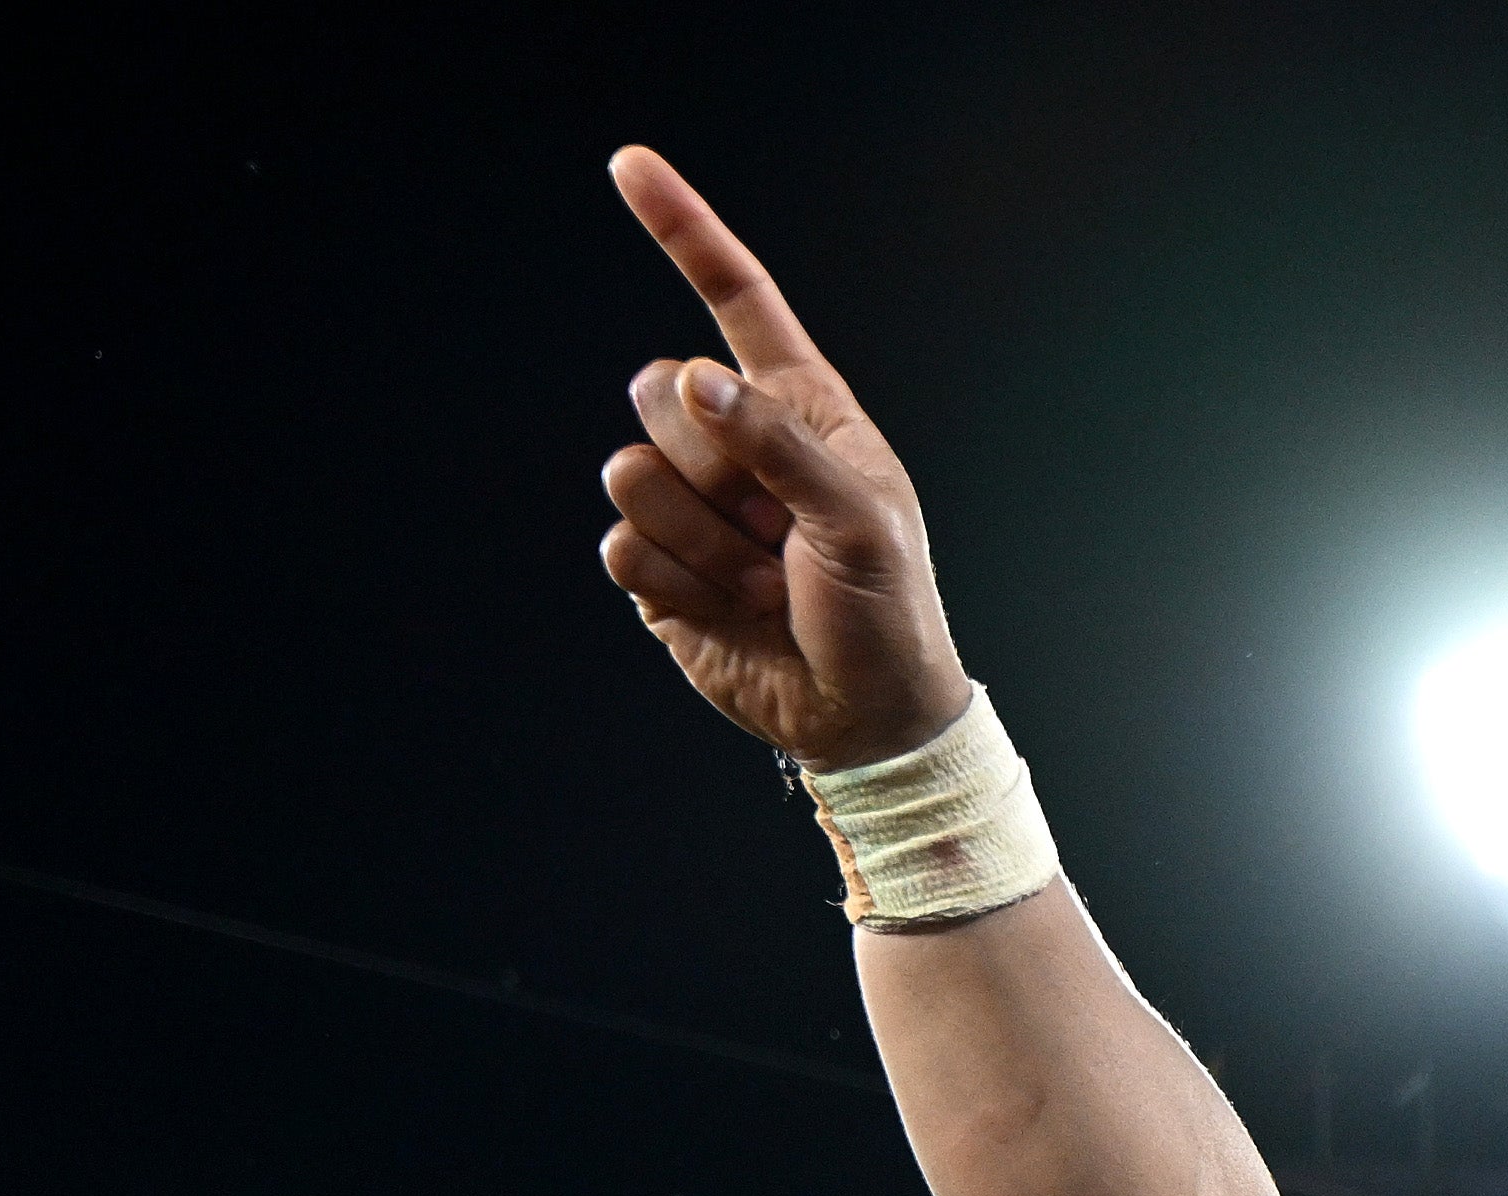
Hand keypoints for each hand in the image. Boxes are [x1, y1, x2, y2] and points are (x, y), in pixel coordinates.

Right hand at [600, 147, 976, 767]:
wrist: (861, 717)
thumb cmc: (885, 612)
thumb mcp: (859, 522)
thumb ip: (781, 445)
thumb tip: (699, 382)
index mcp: (797, 407)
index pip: (735, 298)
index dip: (683, 230)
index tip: (629, 165)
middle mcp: (735, 443)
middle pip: (654, 390)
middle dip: (706, 463)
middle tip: (772, 529)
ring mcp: (690, 505)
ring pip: (630, 474)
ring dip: (702, 541)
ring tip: (763, 581)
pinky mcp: (657, 569)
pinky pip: (621, 546)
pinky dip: (678, 584)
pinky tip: (728, 610)